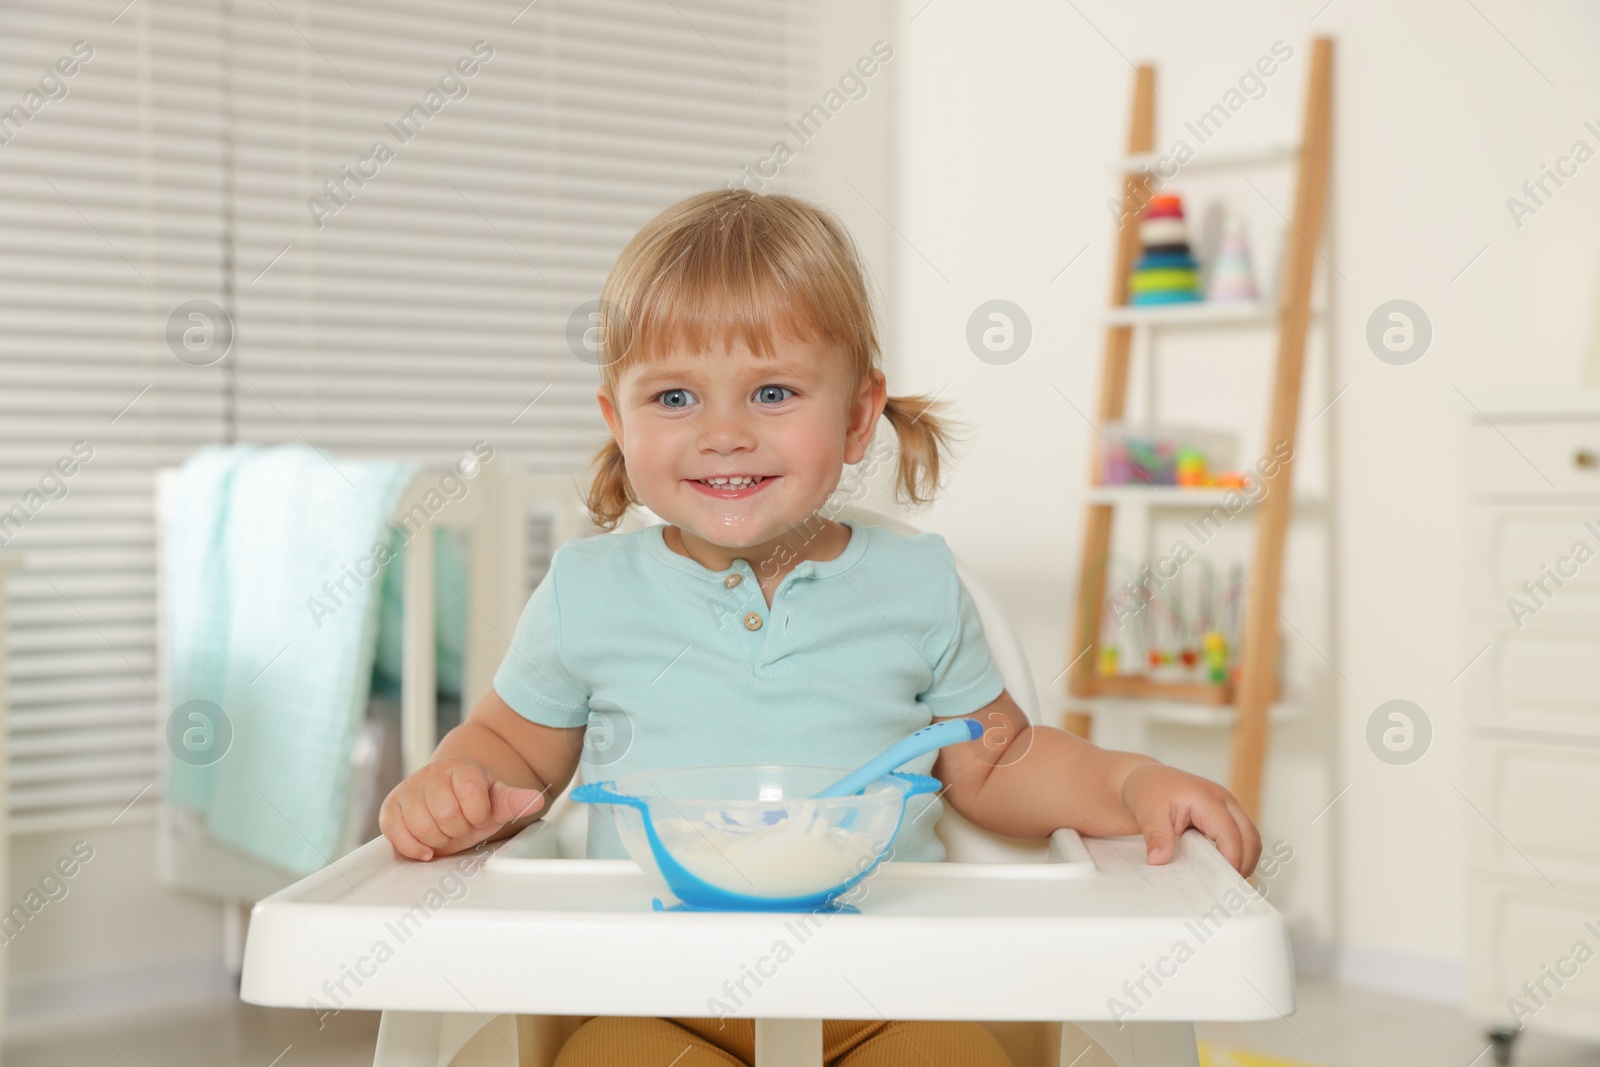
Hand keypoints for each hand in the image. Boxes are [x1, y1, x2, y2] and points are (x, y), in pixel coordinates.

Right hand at [378, 757, 545, 860]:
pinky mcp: (391, 808)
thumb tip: (536, 799)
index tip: (478, 814)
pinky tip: (426, 848)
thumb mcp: (496, 802)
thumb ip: (514, 801)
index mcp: (461, 768)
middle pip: (447, 815)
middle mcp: (432, 774)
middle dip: (458, 829)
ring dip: (438, 840)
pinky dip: (413, 848)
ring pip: (422, 827)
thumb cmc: (472, 802)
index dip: (478, 815)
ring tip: (444, 832)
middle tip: (459, 825)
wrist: (447, 800)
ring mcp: (409, 789)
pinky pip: (396, 834)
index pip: (472, 798)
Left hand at [1118, 761, 1261, 875]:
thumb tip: (1159, 861)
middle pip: (1249, 836)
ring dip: (1245, 860)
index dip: (1231, 857)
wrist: (1145, 780)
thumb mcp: (1147, 811)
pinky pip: (1243, 838)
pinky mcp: (1226, 817)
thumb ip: (1156, 836)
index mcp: (1206, 796)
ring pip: (1251, 838)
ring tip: (1226, 882)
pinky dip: (1240, 855)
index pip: (1229, 831)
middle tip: (1227, 888)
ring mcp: (1228, 808)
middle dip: (1243, 863)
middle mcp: (1223, 800)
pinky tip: (1225, 870)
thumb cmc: (1148, 790)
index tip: (1223, 881)